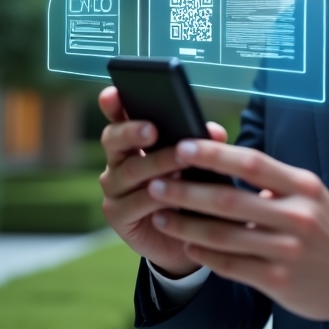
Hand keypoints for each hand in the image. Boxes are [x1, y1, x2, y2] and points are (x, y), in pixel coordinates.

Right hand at [97, 86, 227, 277]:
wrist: (185, 237)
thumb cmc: (189, 190)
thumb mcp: (196, 163)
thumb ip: (200, 144)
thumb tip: (214, 133)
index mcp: (132, 141)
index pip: (118, 116)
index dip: (113, 104)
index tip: (114, 91)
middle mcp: (117, 161)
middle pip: (113, 139)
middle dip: (132, 131)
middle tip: (153, 128)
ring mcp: (114, 190)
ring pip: (131, 171)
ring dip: (158, 163)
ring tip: (182, 160)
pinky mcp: (119, 216)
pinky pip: (137, 202)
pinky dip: (157, 197)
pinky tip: (174, 194)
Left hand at [146, 139, 328, 325]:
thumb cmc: (325, 230)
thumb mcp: (310, 196)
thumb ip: (272, 181)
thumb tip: (222, 161)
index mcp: (303, 187)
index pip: (252, 163)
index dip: (214, 155)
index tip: (182, 147)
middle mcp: (297, 216)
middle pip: (229, 200)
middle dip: (186, 191)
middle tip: (155, 182)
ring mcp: (288, 251)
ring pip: (223, 236)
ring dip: (185, 224)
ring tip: (159, 215)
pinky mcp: (278, 282)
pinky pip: (230, 265)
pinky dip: (204, 254)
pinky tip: (186, 244)